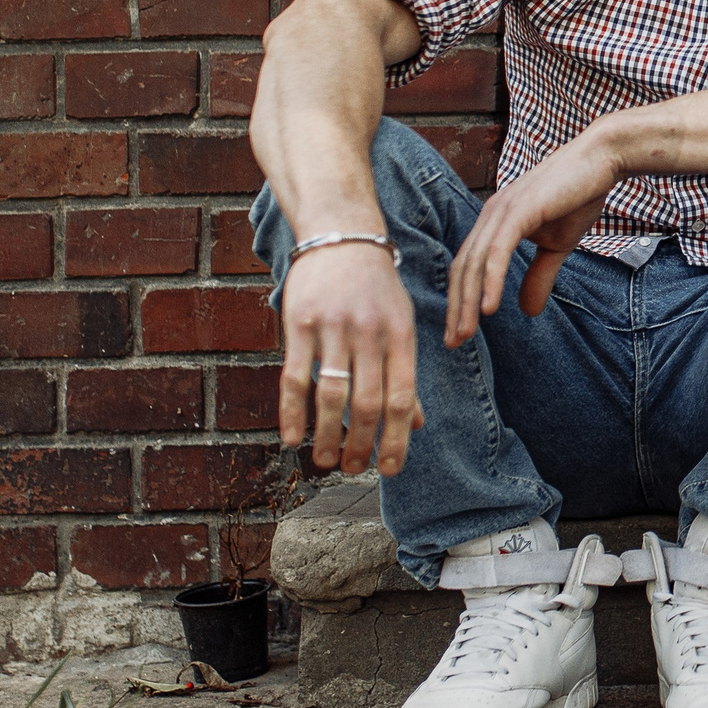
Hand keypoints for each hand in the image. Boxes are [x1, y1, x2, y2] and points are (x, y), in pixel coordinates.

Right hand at [278, 237, 423, 475]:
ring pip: (331, 395)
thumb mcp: (402, 323)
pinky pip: (295, 377)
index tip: (389, 469)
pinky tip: (292, 438)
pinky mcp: (300, 324)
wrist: (342, 236)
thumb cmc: (377, 288)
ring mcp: (334, 329)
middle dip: (362, 444)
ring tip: (324, 462)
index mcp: (401, 337)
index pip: (403, 398)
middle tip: (353, 470)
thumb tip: (415, 423)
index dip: (397, 439)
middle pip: (368, 402)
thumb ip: (404, 372)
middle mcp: (370, 335)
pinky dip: (293, 412)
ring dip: (327, 435)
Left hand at [443, 133, 616, 346]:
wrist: (601, 161)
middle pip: (463, 269)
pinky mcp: (519, 211)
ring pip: (476, 264)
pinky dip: (491, 281)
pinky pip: (498, 253)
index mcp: (495, 222)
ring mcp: (502, 212)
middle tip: (453, 342)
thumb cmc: (580, 196)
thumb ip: (540, 276)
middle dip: (456, 308)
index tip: (459, 333)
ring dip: (468, 301)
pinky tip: (489, 308)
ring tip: (464, 333)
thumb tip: (528, 312)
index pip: (468, 267)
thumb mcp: (558, 245)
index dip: (461, 300)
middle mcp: (490, 216)